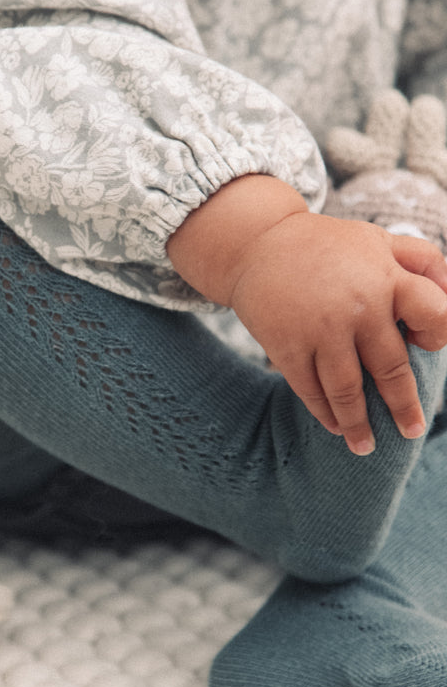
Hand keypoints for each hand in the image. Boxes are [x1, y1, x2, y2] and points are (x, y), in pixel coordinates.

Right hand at [228, 210, 446, 453]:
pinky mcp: (287, 346)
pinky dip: (324, 413)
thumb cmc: (328, 246)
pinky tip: (335, 426)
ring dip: (359, 424)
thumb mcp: (379, 239)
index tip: (426, 347)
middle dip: (403, 407)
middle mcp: (359, 306)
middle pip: (392, 369)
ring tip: (366, 447)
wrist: (258, 243)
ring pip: (348, 390)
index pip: (435, 316)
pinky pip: (310, 390)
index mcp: (388, 277)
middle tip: (410, 432)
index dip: (437, 335)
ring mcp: (320, 330)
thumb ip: (425, 261)